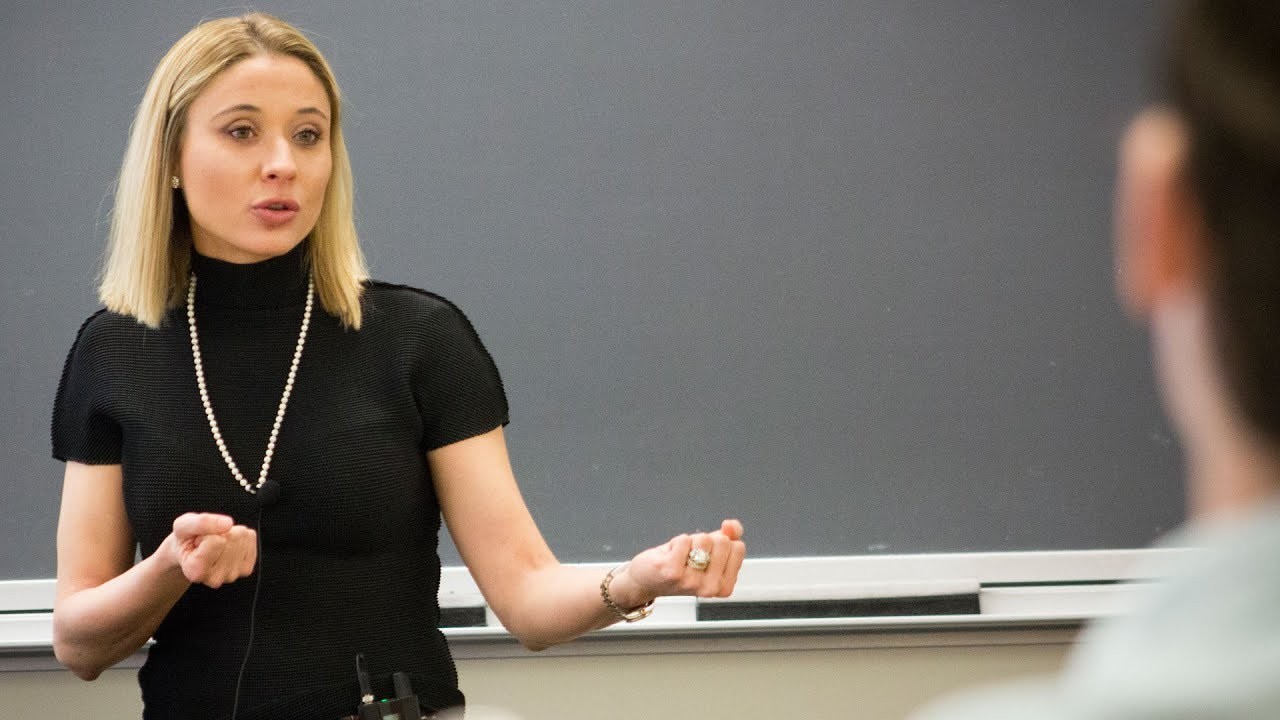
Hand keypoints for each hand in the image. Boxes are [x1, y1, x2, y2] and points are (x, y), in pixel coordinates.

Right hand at [164, 513, 256, 588]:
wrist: (190, 552)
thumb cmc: (185, 539)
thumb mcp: (182, 525)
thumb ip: (201, 523)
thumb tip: (228, 524)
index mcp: (195, 572)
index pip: (215, 540)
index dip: (206, 532)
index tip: (197, 541)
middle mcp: (214, 579)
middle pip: (230, 538)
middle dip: (218, 532)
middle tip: (206, 541)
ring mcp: (232, 575)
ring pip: (241, 537)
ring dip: (229, 533)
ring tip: (215, 544)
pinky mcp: (246, 569)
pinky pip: (250, 537)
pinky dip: (241, 535)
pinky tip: (227, 545)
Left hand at [621, 519, 745, 601]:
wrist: (646, 580)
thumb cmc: (679, 565)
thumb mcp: (709, 551)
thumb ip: (729, 536)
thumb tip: (731, 525)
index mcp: (724, 586)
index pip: (738, 547)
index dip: (720, 545)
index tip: (707, 557)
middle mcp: (710, 588)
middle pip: (723, 541)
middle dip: (706, 541)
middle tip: (691, 556)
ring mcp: (691, 582)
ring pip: (704, 539)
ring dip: (690, 542)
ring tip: (680, 557)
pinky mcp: (673, 572)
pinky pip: (684, 540)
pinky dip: (675, 542)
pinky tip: (669, 556)